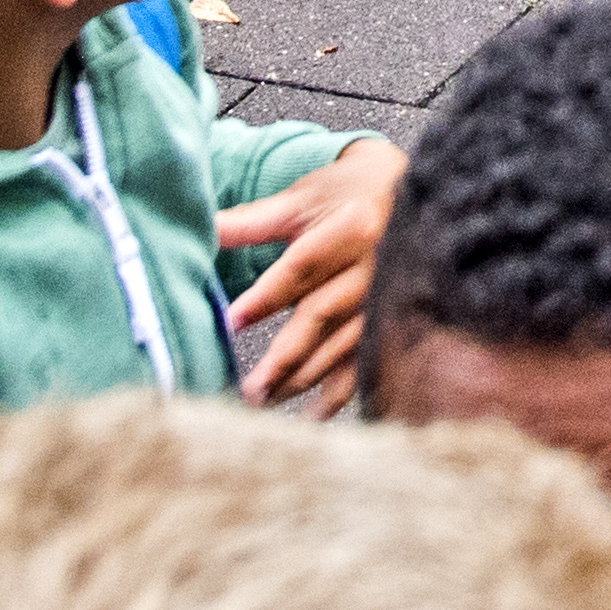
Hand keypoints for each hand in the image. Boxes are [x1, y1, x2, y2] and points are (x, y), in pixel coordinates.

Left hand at [219, 135, 407, 408]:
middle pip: (324, 315)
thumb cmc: (344, 193)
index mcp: (353, 228)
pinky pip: (365, 364)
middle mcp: (376, 266)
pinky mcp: (389, 323)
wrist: (408, 192)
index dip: (267, 295)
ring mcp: (387, 299)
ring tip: (262, 400)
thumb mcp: (300, 199)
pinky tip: (311, 417)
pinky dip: (339, 393)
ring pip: (341, 346)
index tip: (231, 320)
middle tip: (250, 387)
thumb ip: (252, 221)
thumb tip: (202, 229)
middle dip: (285, 353)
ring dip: (302, 377)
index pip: (303, 267)